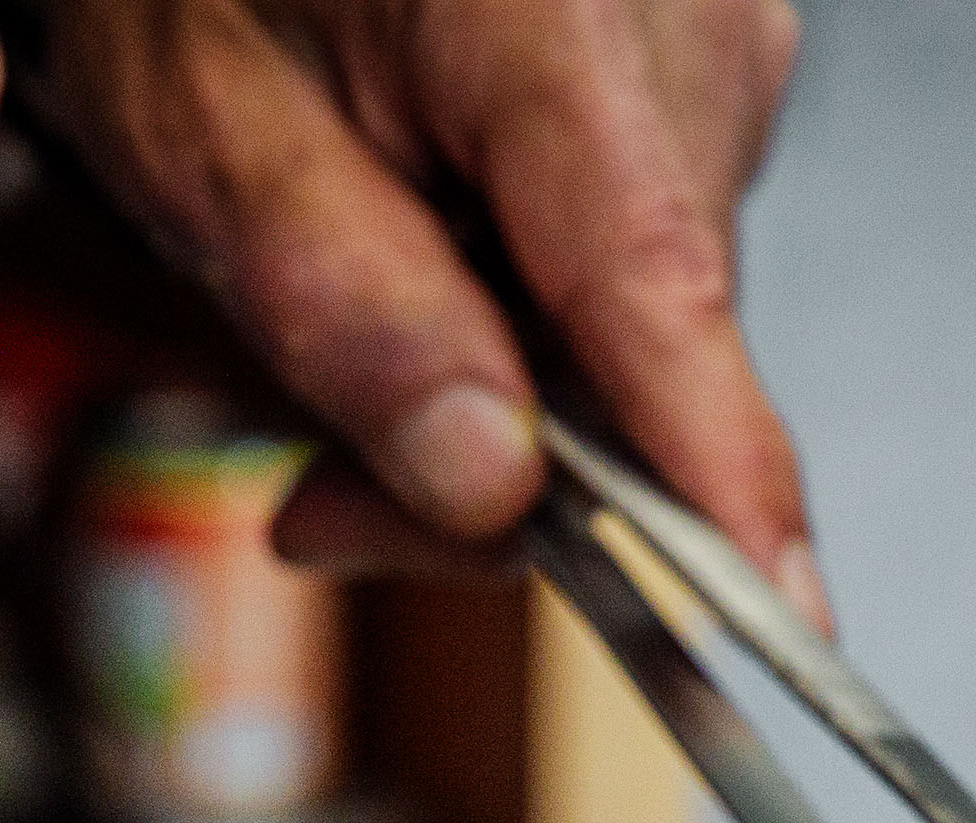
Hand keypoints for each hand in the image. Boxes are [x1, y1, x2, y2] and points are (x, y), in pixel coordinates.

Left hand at [43, 0, 824, 625]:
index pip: (656, 285)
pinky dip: (548, 307)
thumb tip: (492, 485)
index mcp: (547, 8)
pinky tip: (444, 251)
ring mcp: (717, 36)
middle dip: (518, 461)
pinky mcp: (713, 70)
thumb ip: (350, 313)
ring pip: (654, 323)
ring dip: (523, 385)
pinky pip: (653, 261)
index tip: (771, 609)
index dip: (713, 472)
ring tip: (368, 301)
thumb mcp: (204, 135)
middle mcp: (680, 14)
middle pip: (655, 341)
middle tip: (332, 492)